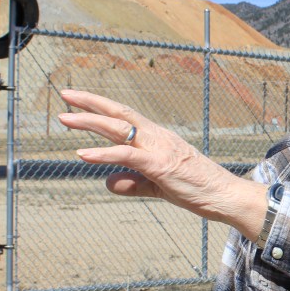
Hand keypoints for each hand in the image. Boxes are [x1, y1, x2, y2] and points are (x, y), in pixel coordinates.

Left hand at [57, 89, 265, 238]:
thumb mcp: (158, 187)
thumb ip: (132, 183)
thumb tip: (107, 181)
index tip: (77, 101)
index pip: (125, 117)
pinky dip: (103, 153)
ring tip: (64, 118)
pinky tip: (82, 154)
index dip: (101, 107)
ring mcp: (159, 149)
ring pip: (120, 128)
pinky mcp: (160, 165)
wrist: (225, 196)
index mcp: (158, 139)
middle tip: (65, 94)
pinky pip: (126, 155)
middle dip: (90, 102)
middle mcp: (157, 137)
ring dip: (90, 122)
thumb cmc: (198, 189)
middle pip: (119, 113)